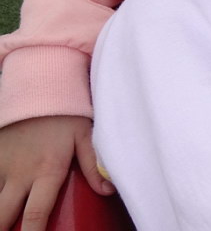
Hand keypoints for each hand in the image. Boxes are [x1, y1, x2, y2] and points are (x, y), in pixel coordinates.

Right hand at [0, 116, 114, 230]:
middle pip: (3, 215)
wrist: (38, 86)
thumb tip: (108, 190)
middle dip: (5, 229)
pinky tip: (0, 200)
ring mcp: (1, 165)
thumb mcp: (85, 136)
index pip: (36, 213)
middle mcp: (19, 173)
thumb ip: (93, 164)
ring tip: (5, 220)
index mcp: (46, 170)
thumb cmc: (66, 112)